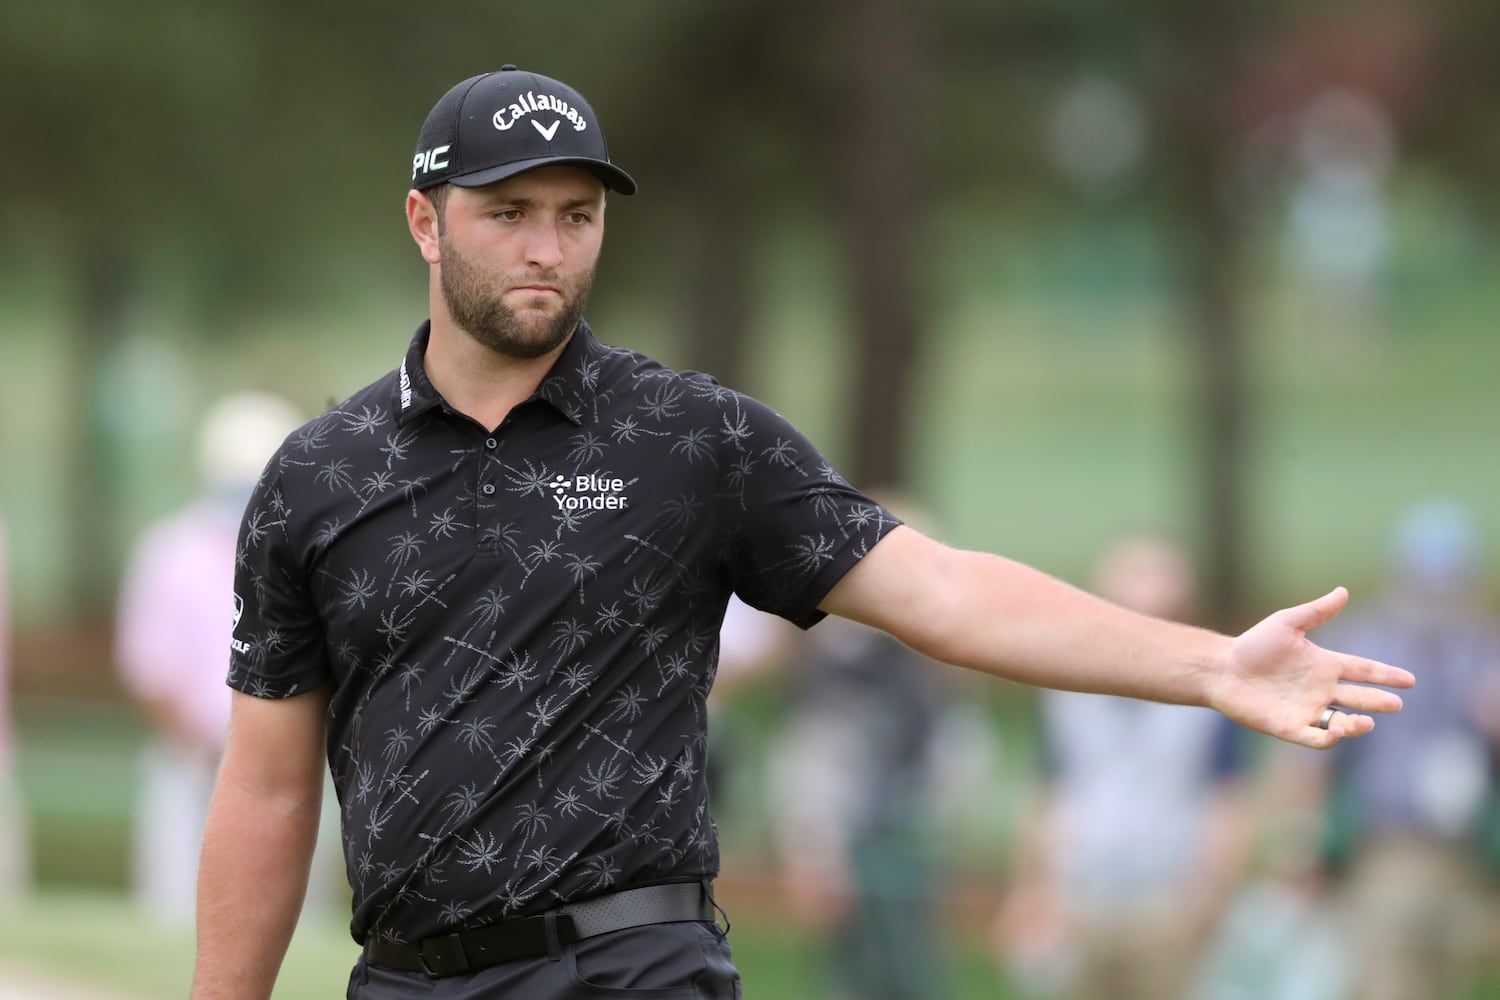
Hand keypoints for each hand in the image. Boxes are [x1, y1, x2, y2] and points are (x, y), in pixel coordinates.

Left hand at [1208, 587, 1415, 748]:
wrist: (1221, 667)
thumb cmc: (1252, 645)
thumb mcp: (1287, 623)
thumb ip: (1316, 611)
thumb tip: (1343, 591)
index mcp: (1324, 665)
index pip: (1363, 670)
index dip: (1385, 675)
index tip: (1409, 680)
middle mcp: (1320, 689)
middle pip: (1358, 697)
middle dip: (1378, 701)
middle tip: (1396, 703)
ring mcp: (1306, 710)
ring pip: (1341, 721)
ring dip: (1357, 724)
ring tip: (1367, 720)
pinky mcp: (1289, 726)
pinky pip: (1314, 737)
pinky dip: (1328, 738)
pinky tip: (1337, 731)